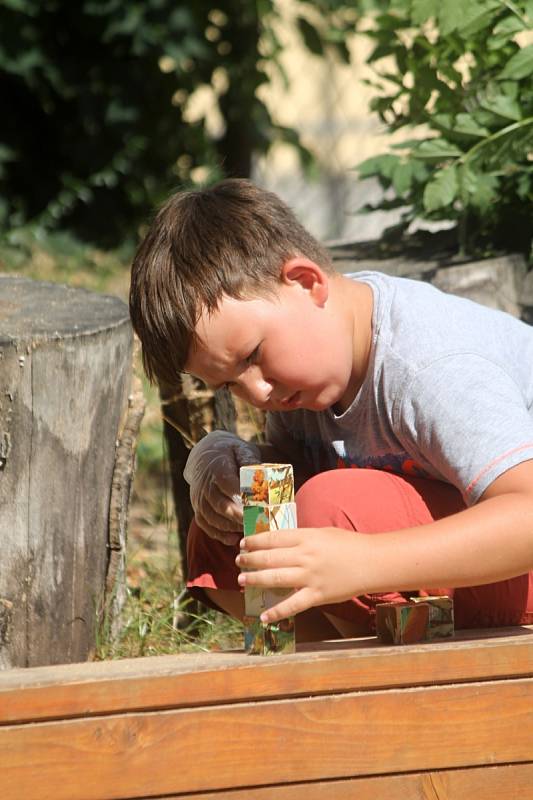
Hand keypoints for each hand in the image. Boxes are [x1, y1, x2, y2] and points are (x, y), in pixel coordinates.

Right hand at [184, 431, 260, 544]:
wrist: (206, 456)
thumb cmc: (230, 453)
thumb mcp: (241, 450)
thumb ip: (250, 461)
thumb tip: (261, 475)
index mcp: (216, 468)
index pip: (228, 484)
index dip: (243, 496)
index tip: (260, 504)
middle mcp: (204, 485)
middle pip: (221, 505)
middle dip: (240, 516)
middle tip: (258, 522)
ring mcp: (199, 498)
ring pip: (212, 518)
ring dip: (231, 526)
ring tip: (250, 530)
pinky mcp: (198, 509)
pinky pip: (205, 525)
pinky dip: (219, 534)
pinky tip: (234, 538)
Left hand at [235, 527, 370, 621]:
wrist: (372, 562)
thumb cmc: (349, 545)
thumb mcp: (322, 533)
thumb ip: (302, 539)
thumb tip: (280, 543)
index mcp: (306, 538)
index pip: (274, 538)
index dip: (255, 541)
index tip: (244, 543)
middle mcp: (305, 556)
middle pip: (270, 557)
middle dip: (250, 559)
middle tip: (238, 560)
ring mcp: (310, 577)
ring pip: (275, 578)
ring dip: (255, 579)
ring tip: (241, 580)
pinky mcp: (317, 595)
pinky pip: (292, 605)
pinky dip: (276, 612)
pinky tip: (263, 616)